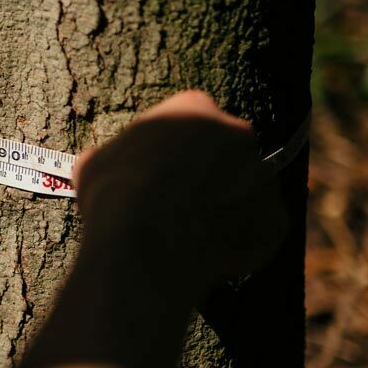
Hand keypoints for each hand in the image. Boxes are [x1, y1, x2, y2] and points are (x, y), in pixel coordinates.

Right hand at [71, 91, 286, 286]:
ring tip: (189, 239)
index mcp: (193, 108)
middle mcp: (237, 133)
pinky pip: (256, 232)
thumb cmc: (114, 192)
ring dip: (222, 210)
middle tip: (176, 205)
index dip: (170, 150)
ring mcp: (262, 177)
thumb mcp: (94, 163)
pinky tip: (206, 260)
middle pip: (223, 154)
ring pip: (242, 193)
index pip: (187, 120)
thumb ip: (115, 157)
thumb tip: (107, 167)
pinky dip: (237, 245)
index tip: (155, 172)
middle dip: (205, 176)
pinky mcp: (274, 221)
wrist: (146, 241)